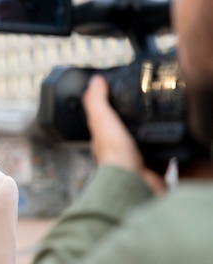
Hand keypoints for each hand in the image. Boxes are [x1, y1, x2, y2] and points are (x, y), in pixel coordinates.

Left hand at [82, 75, 165, 193]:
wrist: (135, 181)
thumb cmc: (115, 155)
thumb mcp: (102, 120)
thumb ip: (97, 101)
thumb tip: (94, 82)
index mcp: (103, 141)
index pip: (103, 123)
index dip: (109, 112)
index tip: (118, 100)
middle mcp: (117, 153)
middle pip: (125, 134)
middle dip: (132, 124)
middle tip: (142, 110)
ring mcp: (135, 162)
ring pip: (143, 145)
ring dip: (148, 136)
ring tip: (156, 122)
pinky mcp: (153, 170)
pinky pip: (161, 157)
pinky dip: (165, 149)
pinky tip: (169, 140)